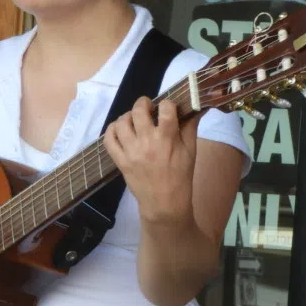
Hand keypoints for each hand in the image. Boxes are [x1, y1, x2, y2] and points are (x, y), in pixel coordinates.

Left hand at [103, 96, 197, 224]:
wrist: (164, 202)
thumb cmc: (181, 176)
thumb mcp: (191, 151)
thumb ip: (191, 127)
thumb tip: (197, 107)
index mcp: (167, 138)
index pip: (165, 109)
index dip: (167, 103)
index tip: (167, 107)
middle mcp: (147, 142)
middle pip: (138, 111)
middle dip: (143, 103)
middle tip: (148, 107)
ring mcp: (131, 151)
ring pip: (121, 123)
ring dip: (127, 116)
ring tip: (133, 119)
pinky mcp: (120, 161)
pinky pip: (109, 140)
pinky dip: (111, 131)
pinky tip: (119, 130)